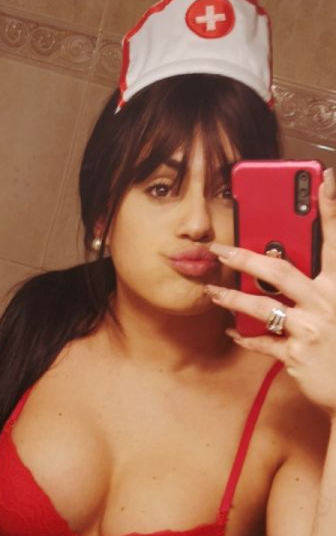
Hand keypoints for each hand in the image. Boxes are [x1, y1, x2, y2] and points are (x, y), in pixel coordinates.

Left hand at [205, 167, 335, 417]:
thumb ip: (326, 284)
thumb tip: (294, 266)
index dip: (332, 208)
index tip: (326, 178)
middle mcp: (328, 302)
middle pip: (281, 271)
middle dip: (246, 257)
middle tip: (219, 249)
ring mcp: (311, 329)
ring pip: (262, 307)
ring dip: (232, 298)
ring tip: (212, 291)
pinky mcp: (296, 356)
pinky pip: (262, 342)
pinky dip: (245, 337)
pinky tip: (231, 330)